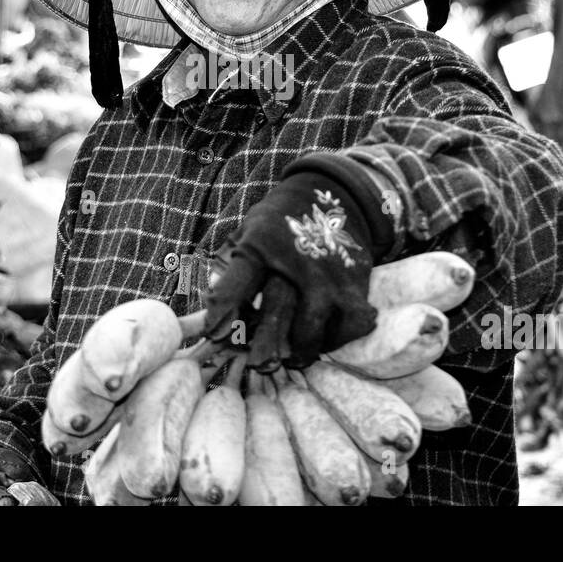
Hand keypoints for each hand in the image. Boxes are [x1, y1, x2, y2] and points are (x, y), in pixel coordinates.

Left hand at [204, 171, 381, 369]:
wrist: (335, 196)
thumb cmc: (279, 225)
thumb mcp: (247, 233)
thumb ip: (227, 268)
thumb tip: (206, 312)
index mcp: (261, 243)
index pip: (238, 280)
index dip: (224, 309)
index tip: (213, 334)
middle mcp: (297, 258)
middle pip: (278, 307)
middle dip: (265, 342)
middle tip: (258, 366)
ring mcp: (329, 273)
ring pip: (315, 324)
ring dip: (301, 349)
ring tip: (291, 360)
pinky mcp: (356, 284)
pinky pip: (348, 325)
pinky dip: (336, 339)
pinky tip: (323, 342)